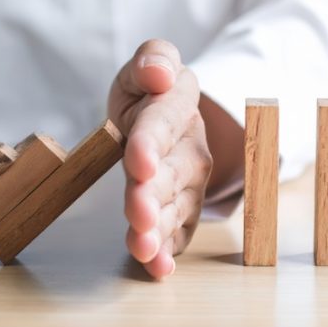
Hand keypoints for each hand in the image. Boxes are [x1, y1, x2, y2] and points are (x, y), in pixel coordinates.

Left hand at [108, 39, 212, 278]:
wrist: (159, 117)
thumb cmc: (149, 91)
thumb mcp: (147, 64)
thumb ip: (153, 59)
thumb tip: (160, 73)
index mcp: (176, 107)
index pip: (163, 124)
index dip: (150, 144)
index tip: (138, 164)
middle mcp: (190, 148)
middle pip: (172, 174)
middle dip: (154, 195)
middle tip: (138, 215)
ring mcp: (189, 182)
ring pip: (176, 208)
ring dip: (160, 229)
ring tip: (144, 249)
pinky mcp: (183, 207)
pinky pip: (180, 230)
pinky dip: (169, 250)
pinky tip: (157, 267)